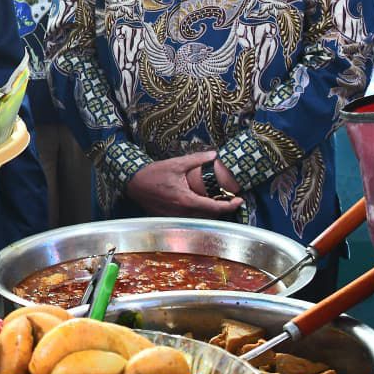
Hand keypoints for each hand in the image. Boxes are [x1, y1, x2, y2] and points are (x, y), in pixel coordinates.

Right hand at [126, 151, 242, 216]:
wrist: (133, 183)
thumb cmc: (153, 174)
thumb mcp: (176, 164)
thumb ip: (196, 159)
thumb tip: (214, 154)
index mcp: (186, 200)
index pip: (214, 207)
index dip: (230, 206)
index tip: (240, 200)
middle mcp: (182, 212)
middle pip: (210, 216)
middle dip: (223, 208)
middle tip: (231, 198)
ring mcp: (176, 217)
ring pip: (201, 218)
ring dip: (211, 211)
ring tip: (218, 200)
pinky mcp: (170, 218)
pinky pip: (191, 218)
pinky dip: (199, 212)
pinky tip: (199, 202)